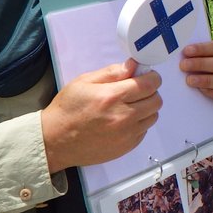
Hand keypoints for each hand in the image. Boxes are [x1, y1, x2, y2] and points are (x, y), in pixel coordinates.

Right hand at [41, 59, 161, 173]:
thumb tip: (133, 65)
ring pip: (153, 116)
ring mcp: (127, 134)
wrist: (56, 141)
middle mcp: (123, 116)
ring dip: (146, 108)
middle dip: (150, 91)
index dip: (152, 77)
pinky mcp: (127, 147)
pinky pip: (144, 131)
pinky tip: (123, 120)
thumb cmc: (68, 109)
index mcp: (112, 97)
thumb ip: (112, 72)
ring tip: (130, 106)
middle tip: (137, 90)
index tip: (147, 76)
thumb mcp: (84, 82)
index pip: (149, 84)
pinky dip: (139, 123)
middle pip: (156, 100)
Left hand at [179, 40, 212, 107]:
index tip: (186, 51)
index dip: (203, 49)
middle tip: (184, 65)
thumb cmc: (209, 69)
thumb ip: (199, 54)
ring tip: (189, 80)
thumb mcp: (207, 58)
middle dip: (201, 64)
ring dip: (206, 80)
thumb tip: (183, 54)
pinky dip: (212, 92)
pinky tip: (200, 90)